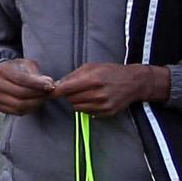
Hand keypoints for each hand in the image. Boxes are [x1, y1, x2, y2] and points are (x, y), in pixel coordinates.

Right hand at [0, 57, 56, 115]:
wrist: (8, 77)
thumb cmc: (21, 69)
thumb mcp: (29, 66)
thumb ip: (37, 75)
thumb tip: (49, 83)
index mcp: (1, 68)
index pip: (21, 79)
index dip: (37, 84)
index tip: (51, 86)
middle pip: (20, 93)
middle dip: (38, 94)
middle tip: (49, 93)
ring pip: (19, 105)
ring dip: (35, 103)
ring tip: (44, 98)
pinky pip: (17, 112)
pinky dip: (30, 109)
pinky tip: (36, 103)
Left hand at [52, 61, 171, 116]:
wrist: (133, 82)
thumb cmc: (110, 71)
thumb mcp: (92, 67)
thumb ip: (73, 75)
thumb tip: (57, 84)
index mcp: (93, 80)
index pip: (67, 89)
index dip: (55, 91)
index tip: (48, 92)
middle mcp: (98, 94)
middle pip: (70, 99)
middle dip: (69, 94)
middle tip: (75, 88)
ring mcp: (103, 106)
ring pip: (77, 108)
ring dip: (77, 101)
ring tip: (86, 92)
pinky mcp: (107, 113)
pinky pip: (87, 113)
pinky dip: (86, 107)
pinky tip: (94, 99)